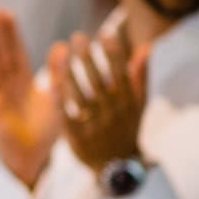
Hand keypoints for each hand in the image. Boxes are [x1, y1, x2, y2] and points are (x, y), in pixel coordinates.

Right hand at [0, 7, 62, 189]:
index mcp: (23, 84)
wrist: (33, 162)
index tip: (5, 12)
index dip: (10, 34)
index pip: (16, 53)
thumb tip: (63, 45)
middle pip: (1, 55)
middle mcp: (7, 88)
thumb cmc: (45, 134)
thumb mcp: (57, 100)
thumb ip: (58, 74)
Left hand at [56, 21, 148, 173]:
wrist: (115, 165)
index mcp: (128, 103)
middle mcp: (112, 113)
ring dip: (70, 74)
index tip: (105, 33)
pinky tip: (51, 83)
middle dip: (88, 57)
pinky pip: (66, 117)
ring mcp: (95, 126)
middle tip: (77, 35)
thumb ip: (140, 76)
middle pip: (98, 81)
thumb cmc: (126, 126)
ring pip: (80, 97)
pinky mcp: (77, 138)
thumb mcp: (138, 104)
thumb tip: (146, 46)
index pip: (121, 74)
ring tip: (61, 53)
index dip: (114, 54)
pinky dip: (59, 101)